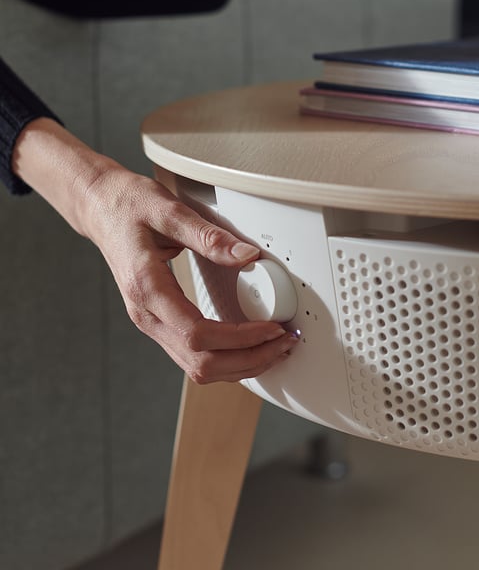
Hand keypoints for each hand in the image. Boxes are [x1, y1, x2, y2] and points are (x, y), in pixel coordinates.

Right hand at [82, 167, 298, 382]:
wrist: (100, 207)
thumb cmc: (128, 205)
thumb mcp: (169, 211)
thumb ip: (209, 236)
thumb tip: (247, 256)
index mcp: (147, 289)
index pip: (198, 335)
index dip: (239, 339)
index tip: (270, 329)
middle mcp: (146, 314)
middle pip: (200, 363)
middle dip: (247, 360)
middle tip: (282, 344)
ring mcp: (150, 322)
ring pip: (196, 367)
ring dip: (238, 365)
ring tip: (272, 349)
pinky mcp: (158, 321)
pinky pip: (192, 355)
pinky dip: (224, 357)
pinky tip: (247, 346)